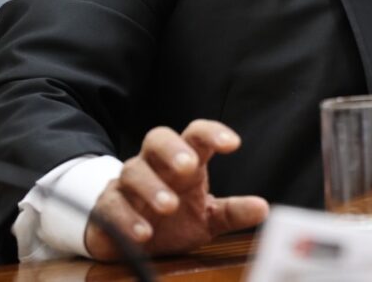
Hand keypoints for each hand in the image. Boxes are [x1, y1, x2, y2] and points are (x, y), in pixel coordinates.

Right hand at [84, 120, 268, 259]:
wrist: (130, 238)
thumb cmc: (174, 220)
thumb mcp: (208, 217)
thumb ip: (233, 212)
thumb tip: (263, 208)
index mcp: (184, 161)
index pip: (196, 135)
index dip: (213, 133)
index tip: (233, 144)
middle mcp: (155, 165)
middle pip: (158, 138)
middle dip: (173, 149)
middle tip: (189, 165)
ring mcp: (128, 183)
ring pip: (133, 171)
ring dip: (152, 188)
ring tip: (170, 206)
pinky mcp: (108, 207)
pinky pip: (112, 205)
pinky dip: (127, 218)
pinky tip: (144, 233)